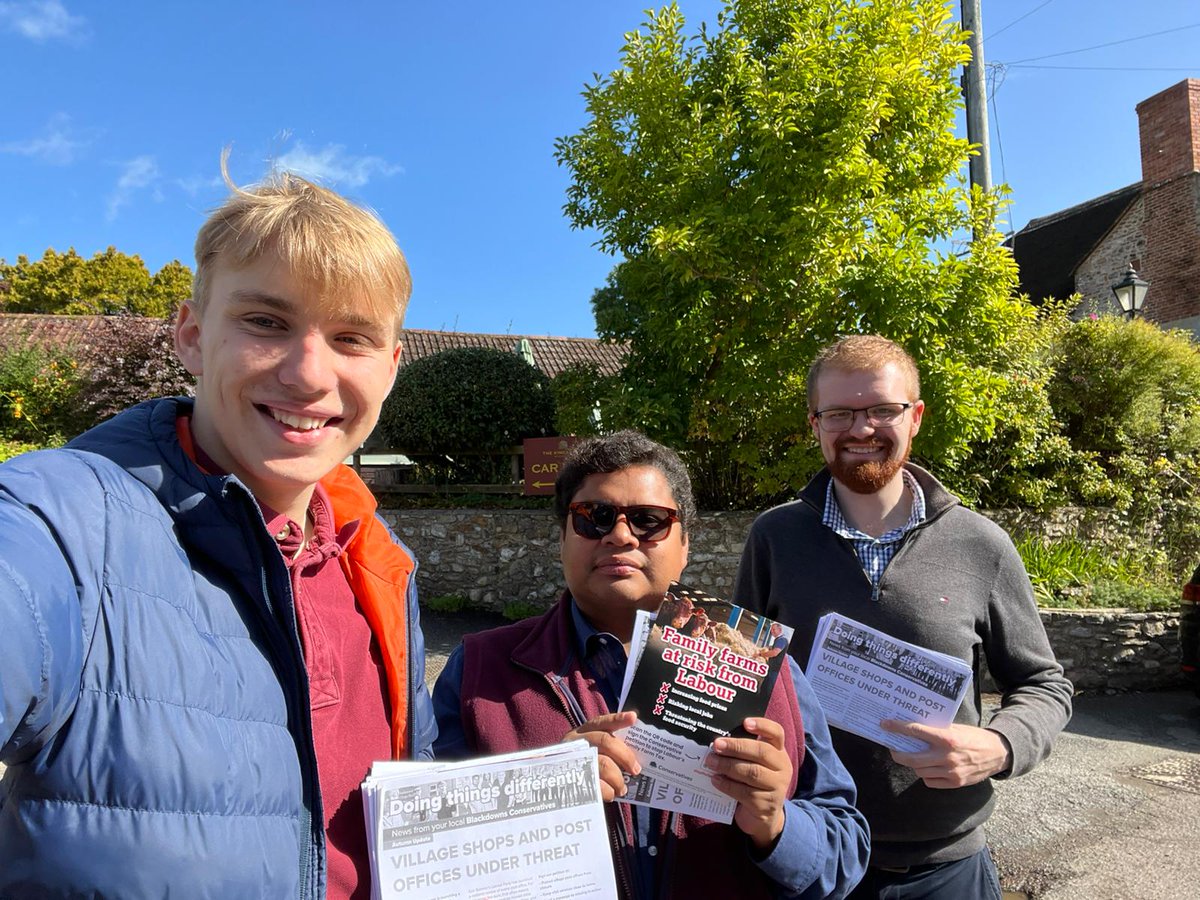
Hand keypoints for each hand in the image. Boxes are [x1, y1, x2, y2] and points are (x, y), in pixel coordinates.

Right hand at [565, 711, 639, 801]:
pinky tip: (611, 794)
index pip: (602, 721)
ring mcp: (573, 759)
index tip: (633, 718)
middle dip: (626, 756)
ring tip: (623, 788)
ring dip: (618, 778)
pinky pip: (596, 785)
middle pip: (606, 741)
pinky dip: (608, 791)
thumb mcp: (590, 750)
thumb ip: (609, 748)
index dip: (618, 719)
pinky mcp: (571, 780)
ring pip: (604, 764)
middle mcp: (577, 741)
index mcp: (584, 731)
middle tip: (636, 770)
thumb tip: (634, 759)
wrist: (554, 783)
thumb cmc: (581, 765)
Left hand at [706, 717, 791, 849]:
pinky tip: (715, 780)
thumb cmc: (753, 783)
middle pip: (762, 752)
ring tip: (711, 762)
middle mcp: (782, 769)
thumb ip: (743, 752)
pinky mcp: (766, 806)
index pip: (777, 734)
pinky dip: (727, 785)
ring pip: (752, 773)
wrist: (762, 817)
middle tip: (716, 744)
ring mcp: (777, 788)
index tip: (745, 722)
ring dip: (728, 766)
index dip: (763, 726)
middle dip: (737, 747)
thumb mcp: (753, 764)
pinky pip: (745, 793)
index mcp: (779, 753)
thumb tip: (718, 740)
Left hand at [882, 721, 1012, 787]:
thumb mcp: (955, 728)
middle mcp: (947, 756)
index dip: (897, 728)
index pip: (915, 732)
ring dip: (913, 764)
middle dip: (898, 753)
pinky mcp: (955, 783)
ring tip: (913, 757)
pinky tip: (929, 768)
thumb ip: (935, 730)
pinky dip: (926, 775)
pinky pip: (930, 781)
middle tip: (893, 748)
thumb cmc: (973, 737)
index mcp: (947, 738)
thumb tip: (911, 729)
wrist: (997, 753)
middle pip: (911, 758)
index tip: (885, 725)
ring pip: (919, 771)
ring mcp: (951, 772)